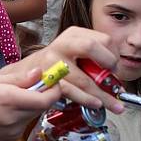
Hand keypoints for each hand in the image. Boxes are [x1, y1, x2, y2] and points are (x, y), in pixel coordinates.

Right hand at [0, 26, 123, 112]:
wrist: (25, 75)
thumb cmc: (56, 66)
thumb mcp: (74, 52)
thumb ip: (93, 58)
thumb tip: (115, 76)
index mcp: (74, 35)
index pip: (103, 39)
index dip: (113, 55)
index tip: (116, 69)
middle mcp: (62, 44)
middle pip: (90, 46)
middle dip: (108, 64)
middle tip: (114, 81)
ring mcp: (53, 62)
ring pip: (84, 78)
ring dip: (102, 95)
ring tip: (114, 104)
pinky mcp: (49, 80)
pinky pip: (72, 92)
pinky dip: (87, 100)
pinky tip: (96, 104)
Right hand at [0, 68, 62, 140]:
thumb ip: (20, 78)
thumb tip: (40, 72)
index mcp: (10, 99)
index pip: (45, 99)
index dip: (55, 90)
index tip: (55, 80)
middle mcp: (15, 117)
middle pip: (43, 106)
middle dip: (44, 94)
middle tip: (36, 84)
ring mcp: (15, 130)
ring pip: (35, 114)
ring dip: (34, 104)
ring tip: (16, 97)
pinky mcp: (13, 137)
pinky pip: (27, 122)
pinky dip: (25, 113)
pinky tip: (9, 110)